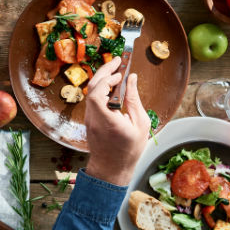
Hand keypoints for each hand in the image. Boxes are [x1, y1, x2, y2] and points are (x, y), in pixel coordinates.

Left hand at [83, 57, 149, 185]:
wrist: (111, 168)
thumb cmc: (129, 150)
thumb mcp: (140, 124)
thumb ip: (134, 99)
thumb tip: (132, 79)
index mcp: (107, 121)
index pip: (96, 94)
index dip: (106, 79)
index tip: (120, 72)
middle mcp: (94, 118)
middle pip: (92, 88)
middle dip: (104, 71)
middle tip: (118, 61)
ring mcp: (89, 119)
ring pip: (90, 92)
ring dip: (102, 79)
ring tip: (117, 71)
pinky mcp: (89, 119)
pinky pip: (92, 99)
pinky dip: (101, 89)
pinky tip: (112, 85)